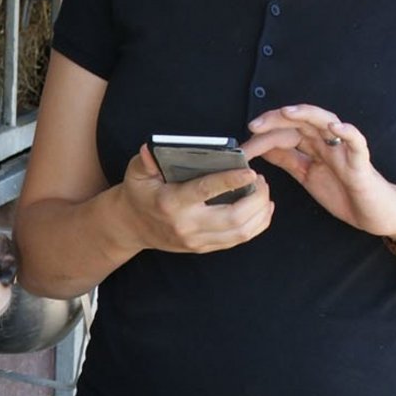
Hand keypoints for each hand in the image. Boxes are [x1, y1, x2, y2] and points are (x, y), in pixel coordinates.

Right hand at [122, 143, 274, 254]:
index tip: (251, 172)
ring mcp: (197, 240)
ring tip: (264, 192)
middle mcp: (187, 224)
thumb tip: (152, 148)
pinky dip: (256, 225)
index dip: (230, 181)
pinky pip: (237, 240)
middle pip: (233, 217)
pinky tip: (263, 209)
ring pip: (240, 232)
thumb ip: (146, 160)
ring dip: (260, 213)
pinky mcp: (204, 247)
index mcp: (172, 202)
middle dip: (256, 198)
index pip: (206, 191)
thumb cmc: (139, 194)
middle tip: (262, 180)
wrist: (132, 227)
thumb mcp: (136, 173)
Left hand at [241, 105, 395, 241]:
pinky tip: (335, 128)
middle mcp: (329, 143)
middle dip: (277, 120)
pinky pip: (357, 143)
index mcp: (314, 147)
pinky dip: (348, 132)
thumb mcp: (308, 176)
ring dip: (307, 115)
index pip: (287, 131)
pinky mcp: (362, 163)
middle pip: (302, 121)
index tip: (244, 142)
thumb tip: (263, 148)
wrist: (377, 214)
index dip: (266, 133)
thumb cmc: (346, 193)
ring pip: (327, 122)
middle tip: (254, 126)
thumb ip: (288, 160)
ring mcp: (346, 150)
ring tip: (288, 113)